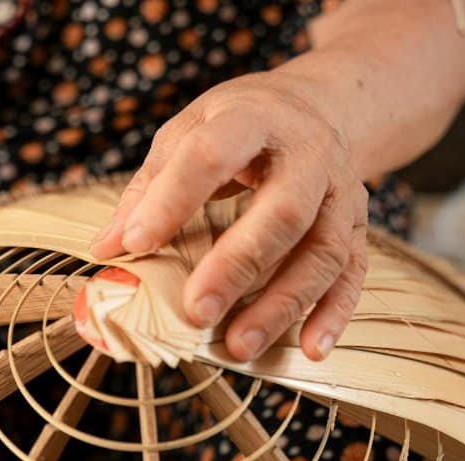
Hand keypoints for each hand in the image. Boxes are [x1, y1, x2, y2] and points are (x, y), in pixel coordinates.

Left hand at [90, 70, 368, 361]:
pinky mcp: (358, 226)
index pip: (211, 155)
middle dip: (238, 265)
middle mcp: (308, 153)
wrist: (313, 109)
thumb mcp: (187, 133)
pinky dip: (333, 315)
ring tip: (239, 345)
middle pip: (282, 211)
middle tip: (197, 311)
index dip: (172, 199)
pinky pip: (352, 274)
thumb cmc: (237, 127)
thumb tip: (106, 247)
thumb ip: (148, 188)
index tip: (135, 242)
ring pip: (322, 251)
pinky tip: (308, 349)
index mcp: (253, 118)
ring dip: (282, 304)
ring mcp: (340, 192)